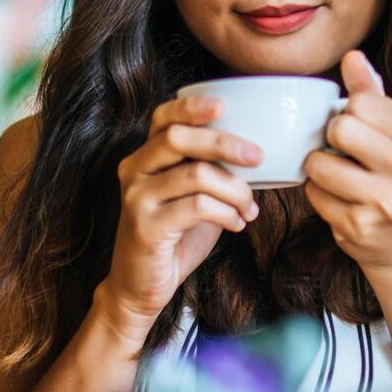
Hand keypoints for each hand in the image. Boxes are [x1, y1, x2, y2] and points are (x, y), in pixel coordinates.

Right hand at [102, 95, 263, 337]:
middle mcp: (134, 171)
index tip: (224, 105)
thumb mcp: (193, 196)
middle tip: (257, 157)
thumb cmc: (174, 236)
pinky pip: (197, 207)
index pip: (163, 117)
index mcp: (145, 157)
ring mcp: (137, 198)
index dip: (192, 106)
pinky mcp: (146, 227)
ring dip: (234, 190)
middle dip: (224, 143)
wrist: (141, 286)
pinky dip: (227, 213)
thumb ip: (211, 171)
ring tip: (249, 207)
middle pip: (179, 138)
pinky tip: (238, 223)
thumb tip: (257, 152)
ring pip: (195, 175)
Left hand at [303, 50, 391, 270]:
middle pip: (340, 128)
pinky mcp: (361, 226)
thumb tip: (352, 56)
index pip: (361, 102)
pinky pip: (315, 195)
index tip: (359, 133)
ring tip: (339, 179)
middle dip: (331, 140)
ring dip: (319, 169)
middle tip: (344, 155)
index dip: (348, 115)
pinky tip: (341, 203)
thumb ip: (373, 95)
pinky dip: (319, 196)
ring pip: (320, 163)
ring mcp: (387, 200)